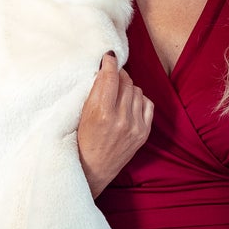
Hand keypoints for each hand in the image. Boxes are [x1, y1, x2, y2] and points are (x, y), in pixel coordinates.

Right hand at [77, 52, 153, 196]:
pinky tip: (129, 104)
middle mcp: (121, 119)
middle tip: (110, 76)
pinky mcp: (144, 133)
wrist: (93, 171)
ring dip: (128, 87)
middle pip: (126, 81)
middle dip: (118, 75)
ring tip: (117, 94)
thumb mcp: (82, 115)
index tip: (108, 56)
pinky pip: (147, 103)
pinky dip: (138, 99)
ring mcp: (135, 127)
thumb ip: (95, 92)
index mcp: (102, 114)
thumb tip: (106, 69)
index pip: (111, 77)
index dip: (110, 63)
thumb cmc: (82, 142)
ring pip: (137, 90)